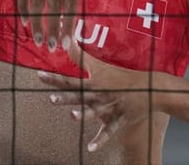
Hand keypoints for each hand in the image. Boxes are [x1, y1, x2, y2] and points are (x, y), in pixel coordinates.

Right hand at [17, 0, 127, 51]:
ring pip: (36, 3)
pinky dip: (23, 10)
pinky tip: (26, 24)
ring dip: (37, 24)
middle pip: (53, 6)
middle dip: (52, 29)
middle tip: (53, 48)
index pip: (71, 3)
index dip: (69, 24)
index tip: (68, 43)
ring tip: (39, 41)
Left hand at [38, 40, 163, 152]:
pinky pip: (109, 130)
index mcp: (94, 82)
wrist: (149, 87)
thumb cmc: (122, 76)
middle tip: (52, 98)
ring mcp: (110, 106)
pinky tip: (90, 148)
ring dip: (84, 114)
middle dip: (67, 97)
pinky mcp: (120, 117)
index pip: (70, 80)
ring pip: (95, 111)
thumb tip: (68, 40)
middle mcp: (100, 94)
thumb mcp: (102, 66)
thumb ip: (82, 57)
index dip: (54, 78)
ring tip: (73, 116)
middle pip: (80, 95)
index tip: (39, 75)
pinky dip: (100, 139)